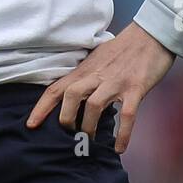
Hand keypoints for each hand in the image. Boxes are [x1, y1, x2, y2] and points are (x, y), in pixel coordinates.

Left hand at [25, 21, 175, 152]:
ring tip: (91, 141)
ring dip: (89, 127)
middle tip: (70, 134)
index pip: (56, 88)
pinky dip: (122, 134)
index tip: (30, 124)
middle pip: (70, 96)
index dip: (41, 107)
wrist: (151, 34)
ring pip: (93, 106)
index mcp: (85, 69)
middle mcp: (97, 75)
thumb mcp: (97, 58)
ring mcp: (116, 82)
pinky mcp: (136, 88)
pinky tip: (119, 148)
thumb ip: (85, 76)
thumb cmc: (123, 49)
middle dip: (66, 119)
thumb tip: (72, 96)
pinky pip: (127, 115)